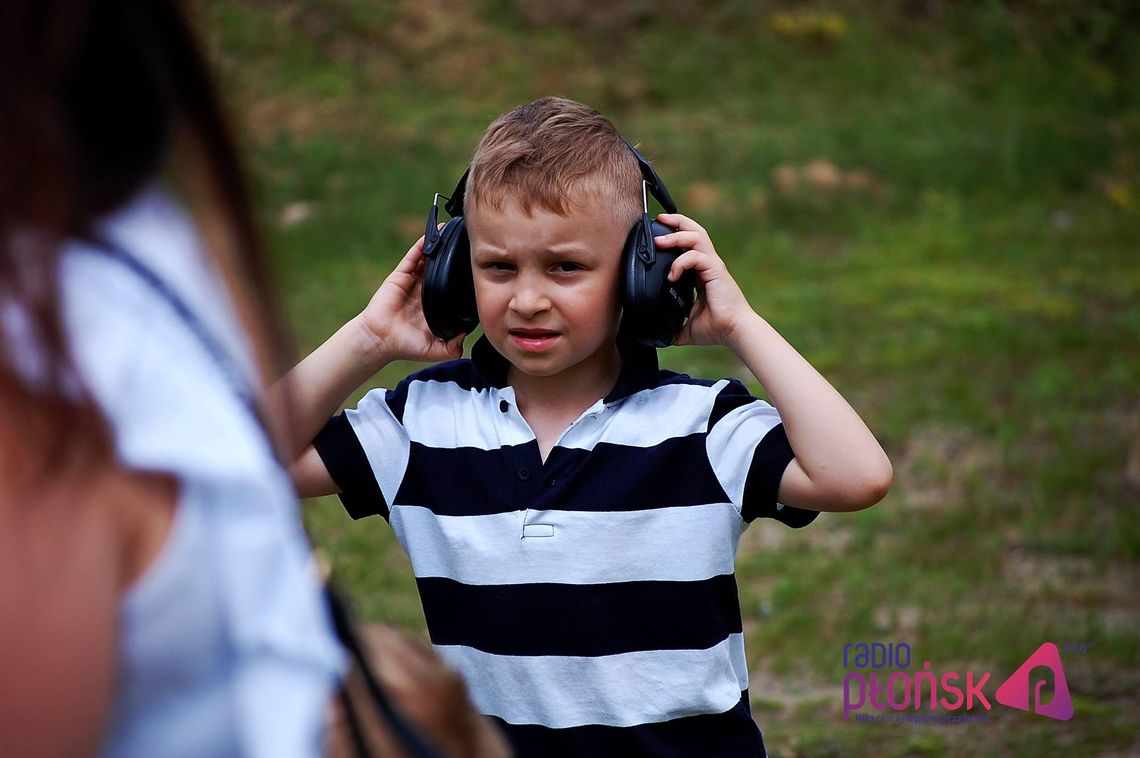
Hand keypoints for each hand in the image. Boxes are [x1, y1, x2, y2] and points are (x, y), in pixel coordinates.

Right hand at [357, 235, 465, 362]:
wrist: (380, 340)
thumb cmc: (405, 346)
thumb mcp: (436, 350)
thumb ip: (453, 347)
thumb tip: (467, 337)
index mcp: (435, 306)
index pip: (452, 289)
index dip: (462, 280)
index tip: (475, 271)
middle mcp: (425, 292)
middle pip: (442, 271)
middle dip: (454, 260)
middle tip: (469, 247)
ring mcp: (413, 282)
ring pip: (429, 260)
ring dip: (439, 247)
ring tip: (453, 233)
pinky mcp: (401, 275)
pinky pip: (413, 257)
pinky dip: (422, 245)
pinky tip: (433, 235)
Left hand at [654, 213, 754, 347]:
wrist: (734, 331)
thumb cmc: (717, 328)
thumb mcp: (687, 327)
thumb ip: (674, 326)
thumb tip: (660, 336)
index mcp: (702, 272)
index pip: (689, 244)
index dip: (675, 234)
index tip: (657, 234)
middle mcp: (709, 264)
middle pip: (694, 231)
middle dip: (676, 221)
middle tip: (658, 220)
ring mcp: (713, 265)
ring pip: (696, 236)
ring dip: (676, 236)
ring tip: (658, 242)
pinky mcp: (715, 270)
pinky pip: (696, 256)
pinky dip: (681, 262)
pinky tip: (672, 275)